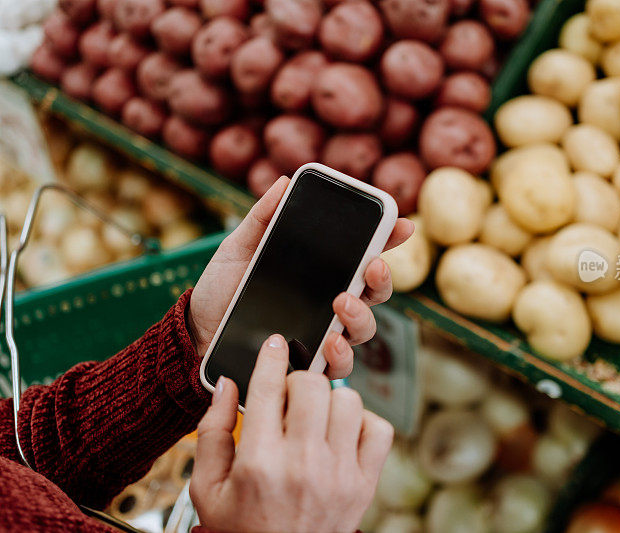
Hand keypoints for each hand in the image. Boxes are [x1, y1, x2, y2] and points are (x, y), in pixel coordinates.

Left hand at [188, 177, 413, 378]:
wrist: (196, 331)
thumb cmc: (223, 287)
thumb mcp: (239, 246)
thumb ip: (264, 217)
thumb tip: (285, 182)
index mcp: (323, 271)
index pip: (364, 254)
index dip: (389, 238)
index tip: (401, 224)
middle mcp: (331, 303)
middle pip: (375, 293)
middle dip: (382, 279)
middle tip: (370, 267)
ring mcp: (323, 334)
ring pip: (364, 329)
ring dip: (361, 316)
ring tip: (342, 303)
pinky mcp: (308, 363)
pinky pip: (338, 367)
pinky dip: (340, 357)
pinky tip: (329, 343)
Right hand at [190, 335, 393, 532]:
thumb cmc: (240, 527)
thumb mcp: (206, 487)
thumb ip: (212, 431)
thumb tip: (226, 384)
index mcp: (259, 461)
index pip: (268, 387)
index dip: (271, 356)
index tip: (274, 343)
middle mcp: (303, 464)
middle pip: (313, 385)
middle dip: (299, 380)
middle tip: (290, 397)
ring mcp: (339, 474)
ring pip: (349, 401)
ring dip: (331, 400)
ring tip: (315, 417)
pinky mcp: (365, 485)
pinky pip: (379, 429)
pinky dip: (364, 422)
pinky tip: (342, 433)